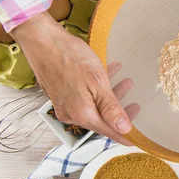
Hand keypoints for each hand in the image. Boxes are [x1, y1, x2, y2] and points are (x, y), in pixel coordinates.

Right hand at [10, 12, 138, 144]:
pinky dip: (98, 89)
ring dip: (111, 96)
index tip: (137, 139)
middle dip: (119, 113)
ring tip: (127, 83)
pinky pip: (83, 97)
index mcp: (82, 114)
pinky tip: (110, 72)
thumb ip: (111, 108)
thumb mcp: (97, 83)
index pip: (109, 131)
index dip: (124, 135)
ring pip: (93, 106)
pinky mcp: (60, 93)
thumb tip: (124, 129)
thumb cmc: (70, 58)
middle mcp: (71, 114)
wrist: (41, 39)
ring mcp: (64, 104)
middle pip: (101, 120)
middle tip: (136, 106)